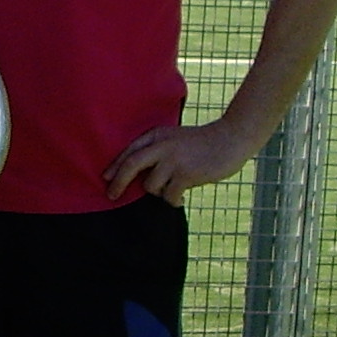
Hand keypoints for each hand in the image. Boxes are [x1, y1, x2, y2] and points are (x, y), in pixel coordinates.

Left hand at [103, 122, 256, 203]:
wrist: (231, 138)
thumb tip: (140, 177)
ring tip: (174, 189)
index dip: (115, 166)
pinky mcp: (185, 175)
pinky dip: (174, 200)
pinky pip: (169, 196)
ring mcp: (173, 160)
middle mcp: (161, 146)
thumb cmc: (202, 142)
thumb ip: (158, 151)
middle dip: (118, 182)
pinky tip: (182, 198)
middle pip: (130, 165)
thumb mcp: (175, 138)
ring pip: (151, 186)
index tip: (105, 177)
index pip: (129, 151)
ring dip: (161, 193)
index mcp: (157, 135)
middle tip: (111, 195)